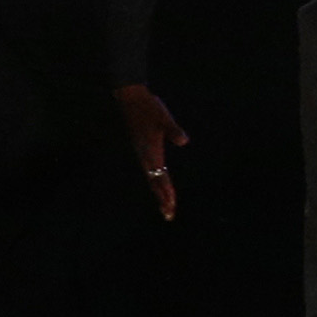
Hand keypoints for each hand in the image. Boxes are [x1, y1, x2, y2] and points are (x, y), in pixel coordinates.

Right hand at [115, 82, 186, 216]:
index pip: (160, 177)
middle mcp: (145, 156)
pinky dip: (155, 182)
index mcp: (151, 152)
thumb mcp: (164, 117)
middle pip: (155, 183)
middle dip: (162, 199)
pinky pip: (149, 172)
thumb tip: (184, 140)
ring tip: (166, 207)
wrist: (131, 100)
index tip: (172, 205)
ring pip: (151, 179)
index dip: (166, 191)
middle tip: (169, 216)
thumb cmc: (149, 108)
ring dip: (159, 193)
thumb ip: (173, 130)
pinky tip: (158, 185)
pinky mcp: (141, 150)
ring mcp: (142, 154)